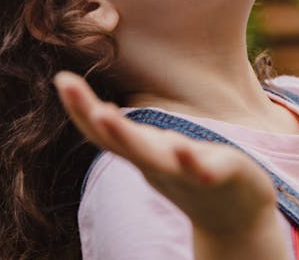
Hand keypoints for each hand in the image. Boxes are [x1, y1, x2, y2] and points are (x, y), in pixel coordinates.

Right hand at [54, 71, 286, 254]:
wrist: (237, 221)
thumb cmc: (195, 177)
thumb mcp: (157, 154)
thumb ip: (132, 138)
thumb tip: (101, 112)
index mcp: (142, 154)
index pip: (103, 131)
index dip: (80, 107)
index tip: (61, 77)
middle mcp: (155, 164)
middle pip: (115, 139)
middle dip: (87, 111)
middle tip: (64, 82)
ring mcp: (183, 173)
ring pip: (149, 156)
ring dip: (125, 136)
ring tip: (102, 111)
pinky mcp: (216, 178)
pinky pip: (199, 170)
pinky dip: (188, 160)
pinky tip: (181, 146)